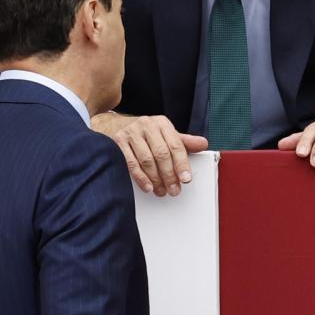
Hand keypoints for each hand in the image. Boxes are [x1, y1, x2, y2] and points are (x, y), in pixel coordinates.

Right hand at [92, 112, 207, 195]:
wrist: (111, 124)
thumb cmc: (142, 133)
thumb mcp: (163, 134)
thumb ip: (182, 141)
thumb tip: (203, 144)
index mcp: (161, 123)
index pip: (175, 145)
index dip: (182, 164)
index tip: (186, 179)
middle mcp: (146, 125)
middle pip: (161, 154)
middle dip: (169, 175)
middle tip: (174, 190)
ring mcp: (131, 133)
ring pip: (147, 160)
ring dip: (156, 179)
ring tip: (161, 191)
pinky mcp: (117, 141)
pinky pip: (131, 163)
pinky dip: (140, 177)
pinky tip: (148, 186)